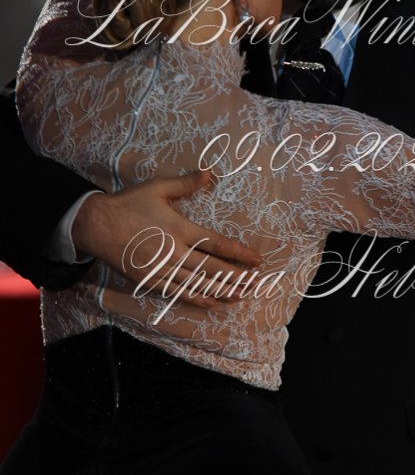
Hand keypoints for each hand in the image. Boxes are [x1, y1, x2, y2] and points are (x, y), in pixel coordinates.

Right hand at [71, 171, 261, 308]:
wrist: (96, 225)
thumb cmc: (128, 204)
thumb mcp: (157, 188)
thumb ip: (186, 183)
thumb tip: (209, 172)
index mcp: (179, 228)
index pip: (217, 243)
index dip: (239, 253)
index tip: (256, 259)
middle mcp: (174, 251)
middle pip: (212, 267)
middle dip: (237, 276)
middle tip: (257, 284)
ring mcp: (162, 268)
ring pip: (198, 283)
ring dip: (222, 290)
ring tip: (242, 296)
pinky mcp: (150, 279)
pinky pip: (178, 292)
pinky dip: (197, 298)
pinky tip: (212, 303)